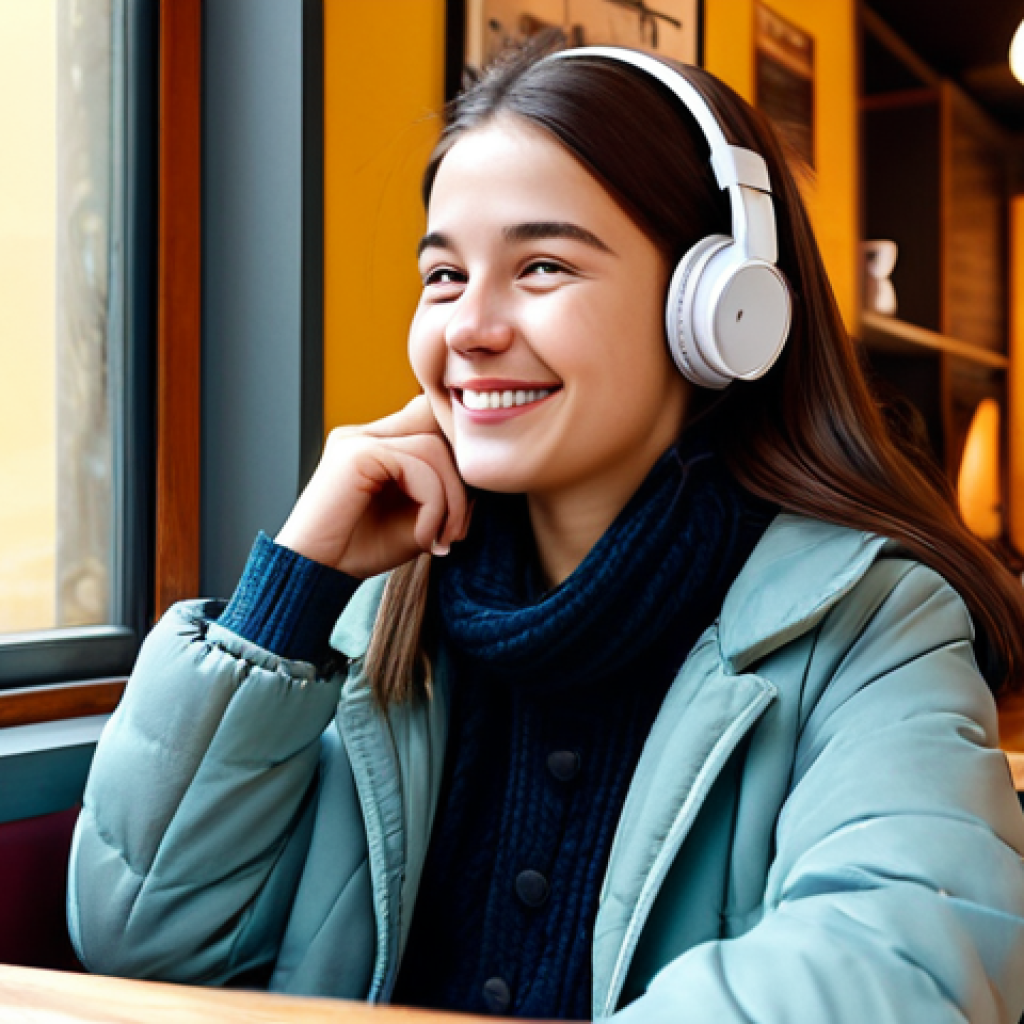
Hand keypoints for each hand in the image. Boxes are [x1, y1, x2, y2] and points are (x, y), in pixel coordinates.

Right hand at [275, 395, 471, 578]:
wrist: (312, 575)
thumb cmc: (359, 551)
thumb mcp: (415, 519)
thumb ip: (442, 493)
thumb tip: (478, 478)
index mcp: (376, 443)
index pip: (431, 426)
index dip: (456, 466)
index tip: (457, 518)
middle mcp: (365, 435)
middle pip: (437, 429)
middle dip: (460, 482)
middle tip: (456, 532)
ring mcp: (358, 439)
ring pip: (434, 447)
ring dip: (450, 499)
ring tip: (440, 537)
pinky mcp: (357, 453)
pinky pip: (418, 467)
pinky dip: (432, 506)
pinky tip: (423, 537)